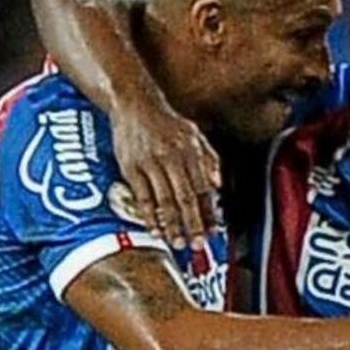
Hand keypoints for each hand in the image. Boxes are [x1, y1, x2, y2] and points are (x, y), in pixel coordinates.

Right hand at [109, 97, 221, 240]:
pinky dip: (149, 215)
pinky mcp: (131, 167)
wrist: (134, 103)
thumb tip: (219, 186)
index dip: (209, 212)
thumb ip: (209, 159)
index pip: (203, 188)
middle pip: (185, 197)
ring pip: (164, 200)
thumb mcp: (194, 135)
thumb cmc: (166, 122)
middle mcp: (171, 157)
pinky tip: (155, 230)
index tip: (213, 232)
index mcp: (190, 151)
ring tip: (177, 242)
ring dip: (172, 225)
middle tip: (198, 245)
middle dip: (193, 224)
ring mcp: (150, 162)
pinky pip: (142, 196)